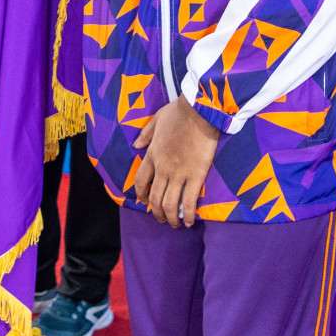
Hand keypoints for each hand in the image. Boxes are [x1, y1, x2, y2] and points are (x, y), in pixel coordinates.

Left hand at [132, 98, 220, 227]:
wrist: (200, 111)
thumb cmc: (179, 112)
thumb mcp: (157, 119)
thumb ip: (146, 134)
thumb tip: (136, 146)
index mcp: (152, 154)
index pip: (141, 180)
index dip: (141, 194)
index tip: (144, 202)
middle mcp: (162, 168)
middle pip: (155, 197)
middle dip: (156, 212)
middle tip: (161, 218)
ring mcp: (179, 173)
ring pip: (170, 204)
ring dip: (170, 217)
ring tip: (174, 224)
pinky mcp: (196, 176)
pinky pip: (189, 201)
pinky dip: (188, 214)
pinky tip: (189, 222)